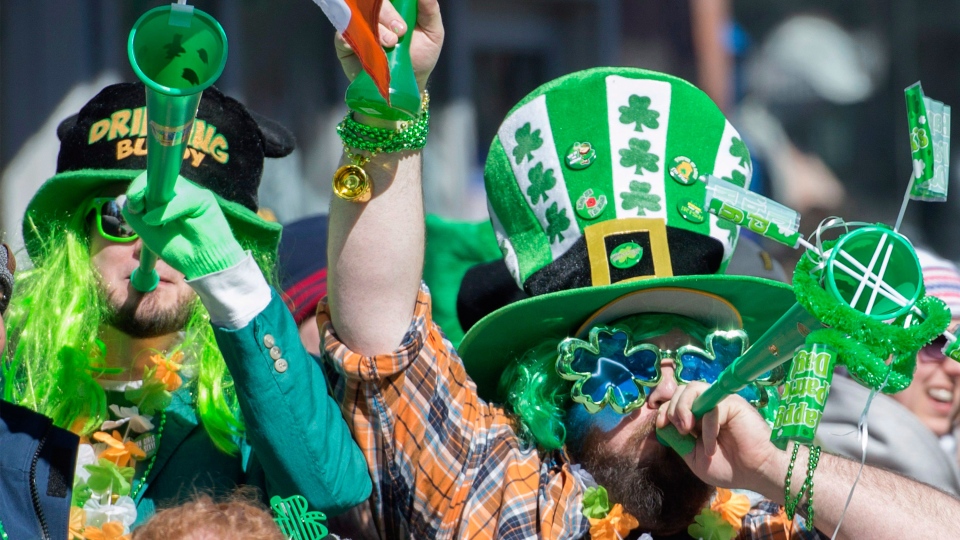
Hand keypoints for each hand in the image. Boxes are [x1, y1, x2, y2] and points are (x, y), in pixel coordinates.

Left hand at [122, 173, 244, 279]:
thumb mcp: (151, 236)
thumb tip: (121, 199)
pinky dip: (168, 209)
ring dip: (155, 200)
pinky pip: (184, 198)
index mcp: (166, 200)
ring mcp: (193, 194)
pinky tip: (156, 221)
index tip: (132, 204)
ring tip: (149, 219)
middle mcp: (179, 194)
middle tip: (135, 206)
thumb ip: (136, 219)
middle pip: (158, 179)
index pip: (150, 184)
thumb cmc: (181, 251)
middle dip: (142, 189)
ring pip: (170, 185)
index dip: (138, 188)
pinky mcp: (205, 199)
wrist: (205, 265)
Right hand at [335, 0, 443, 91]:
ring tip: (391, 44)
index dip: (391, 4)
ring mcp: (357, 26)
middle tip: (401, 31)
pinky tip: (370, 48)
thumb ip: (429, 9)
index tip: (404, 14)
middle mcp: (372, 13)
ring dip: (376, 29)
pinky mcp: (345, 44)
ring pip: (357, 17)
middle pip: (370, 3)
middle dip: (386, 13)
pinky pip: (342, 35)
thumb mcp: (433, 32)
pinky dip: (356, 40)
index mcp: (392, 6)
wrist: (409, 84)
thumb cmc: (421, 56)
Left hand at [657, 382, 781, 491]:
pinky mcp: (732, 403)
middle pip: (680, 390)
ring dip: (683, 408)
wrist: (756, 474)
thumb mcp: (695, 457)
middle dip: (671, 409)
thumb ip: (678, 441)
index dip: (663, 409)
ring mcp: (720, 402)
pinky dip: (707, 427)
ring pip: (692, 388)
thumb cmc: (729, 467)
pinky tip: (712, 445)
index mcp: (698, 417)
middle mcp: (708, 406)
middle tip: (681, 430)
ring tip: (686, 429)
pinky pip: (711, 407)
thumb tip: (662, 425)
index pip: (674, 401)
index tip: (661, 425)